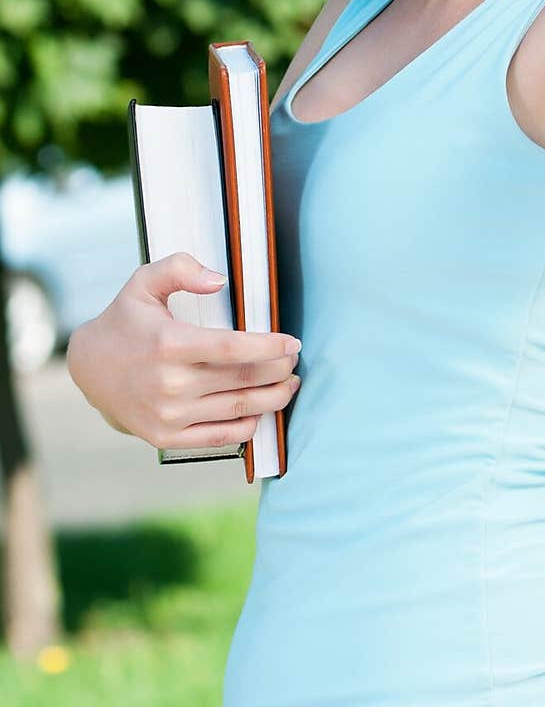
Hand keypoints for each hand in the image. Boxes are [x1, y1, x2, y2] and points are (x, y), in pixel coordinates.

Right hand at [66, 251, 301, 450]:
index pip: (233, 348)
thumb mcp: (143, 283)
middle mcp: (169, 383)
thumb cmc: (126, 322)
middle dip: (278, 370)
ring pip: (238, 409)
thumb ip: (180, 269)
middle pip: (242, 379)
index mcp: (169, 343)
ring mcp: (168, 414)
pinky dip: (248, 425)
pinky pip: (220, 436)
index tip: (292, 343)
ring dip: (273, 398)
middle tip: (293, 360)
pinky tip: (262, 410)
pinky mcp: (166, 437)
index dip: (269, 347)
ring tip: (289, 384)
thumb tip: (219, 280)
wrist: (89, 369)